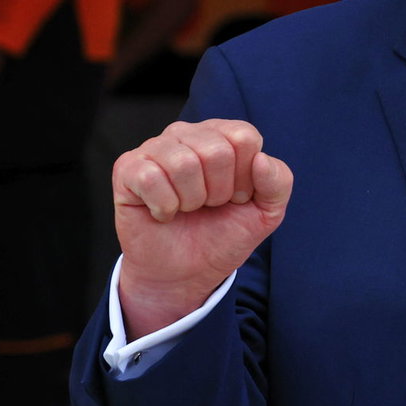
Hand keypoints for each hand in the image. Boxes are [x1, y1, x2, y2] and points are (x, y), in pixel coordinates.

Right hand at [113, 119, 292, 336]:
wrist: (187, 272)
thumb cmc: (224, 234)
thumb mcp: (266, 212)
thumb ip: (278, 182)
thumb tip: (261, 159)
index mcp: (223, 136)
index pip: (244, 137)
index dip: (245, 177)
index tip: (237, 197)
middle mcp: (187, 134)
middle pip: (216, 150)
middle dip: (219, 192)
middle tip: (209, 206)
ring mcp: (154, 149)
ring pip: (183, 163)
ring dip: (191, 200)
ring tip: (187, 208)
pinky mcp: (127, 168)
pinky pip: (150, 177)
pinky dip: (164, 206)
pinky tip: (164, 213)